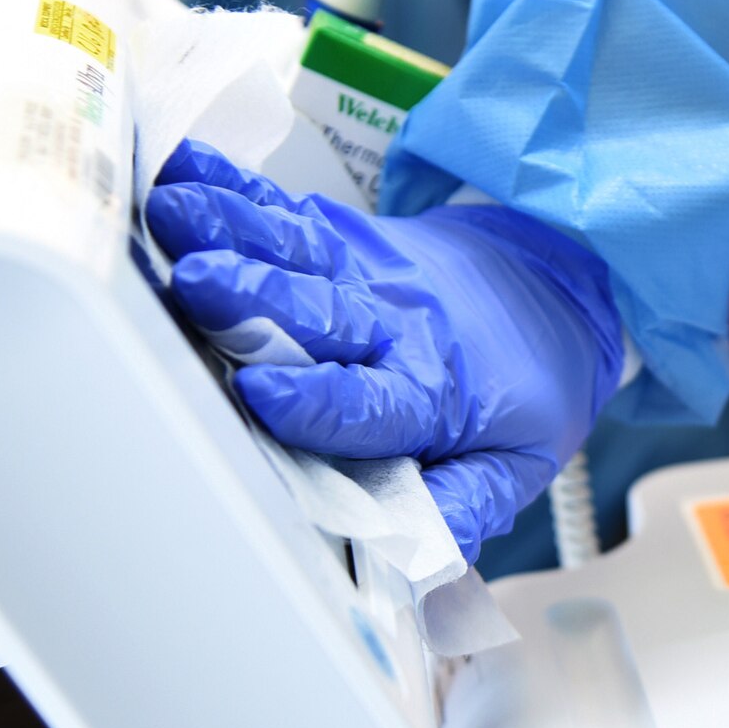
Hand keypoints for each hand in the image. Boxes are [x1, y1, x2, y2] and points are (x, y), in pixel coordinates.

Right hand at [145, 140, 625, 558]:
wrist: (556, 291)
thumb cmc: (525, 388)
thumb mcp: (517, 463)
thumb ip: (466, 504)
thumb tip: (422, 556)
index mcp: (432, 394)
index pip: (372, 404)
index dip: (318, 402)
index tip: (262, 395)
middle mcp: (395, 327)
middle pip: (321, 315)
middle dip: (257, 301)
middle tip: (197, 287)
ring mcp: (369, 273)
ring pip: (296, 252)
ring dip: (230, 232)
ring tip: (172, 217)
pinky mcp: (350, 237)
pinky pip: (289, 211)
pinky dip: (235, 188)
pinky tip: (187, 171)